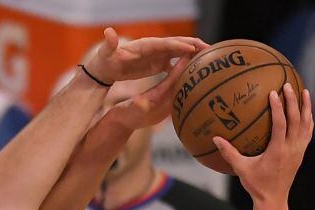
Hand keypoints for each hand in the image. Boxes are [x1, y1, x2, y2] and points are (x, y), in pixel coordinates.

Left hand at [84, 28, 205, 84]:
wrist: (105, 67)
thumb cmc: (105, 60)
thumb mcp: (105, 52)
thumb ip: (109, 43)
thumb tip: (108, 32)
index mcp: (145, 45)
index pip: (165, 43)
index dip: (178, 45)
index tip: (192, 48)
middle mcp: (154, 47)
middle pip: (177, 44)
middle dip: (193, 45)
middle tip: (209, 49)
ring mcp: (157, 55)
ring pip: (179, 53)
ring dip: (193, 54)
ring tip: (208, 59)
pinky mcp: (156, 64)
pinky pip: (174, 64)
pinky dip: (185, 66)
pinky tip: (194, 72)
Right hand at [109, 52, 195, 129]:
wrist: (121, 125)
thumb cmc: (122, 115)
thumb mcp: (127, 108)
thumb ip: (135, 104)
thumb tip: (140, 101)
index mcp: (155, 102)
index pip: (171, 82)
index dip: (180, 67)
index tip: (188, 53)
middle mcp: (165, 106)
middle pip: (182, 84)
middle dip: (190, 69)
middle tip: (200, 53)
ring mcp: (168, 108)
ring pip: (182, 88)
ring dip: (190, 74)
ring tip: (198, 59)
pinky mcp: (167, 108)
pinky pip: (178, 91)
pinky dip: (184, 81)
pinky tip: (189, 72)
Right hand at [214, 84, 313, 202]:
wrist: (274, 199)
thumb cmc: (256, 184)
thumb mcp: (241, 169)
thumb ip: (228, 153)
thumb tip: (215, 139)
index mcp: (278, 150)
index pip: (281, 124)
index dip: (278, 107)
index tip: (274, 93)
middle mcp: (292, 148)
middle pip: (296, 119)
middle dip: (293, 101)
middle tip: (288, 85)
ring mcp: (299, 149)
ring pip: (306, 123)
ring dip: (306, 107)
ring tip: (304, 91)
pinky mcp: (302, 152)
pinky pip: (308, 131)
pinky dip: (308, 118)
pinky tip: (306, 110)